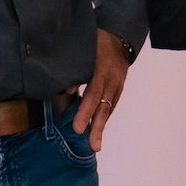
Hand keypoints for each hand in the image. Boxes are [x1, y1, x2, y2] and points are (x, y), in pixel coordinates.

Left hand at [73, 34, 134, 150]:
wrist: (119, 40)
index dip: (85, 112)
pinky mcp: (118, 90)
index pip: (93, 94)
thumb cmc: (96, 44)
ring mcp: (117, 86)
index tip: (77, 128)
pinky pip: (110, 106)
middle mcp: (112, 81)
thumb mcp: (84, 52)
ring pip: (108, 109)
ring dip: (101, 128)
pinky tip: (97, 131)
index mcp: (102, 70)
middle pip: (103, 107)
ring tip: (96, 145)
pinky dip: (103, 118)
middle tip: (92, 145)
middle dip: (97, 127)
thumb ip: (75, 70)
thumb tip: (66, 90)